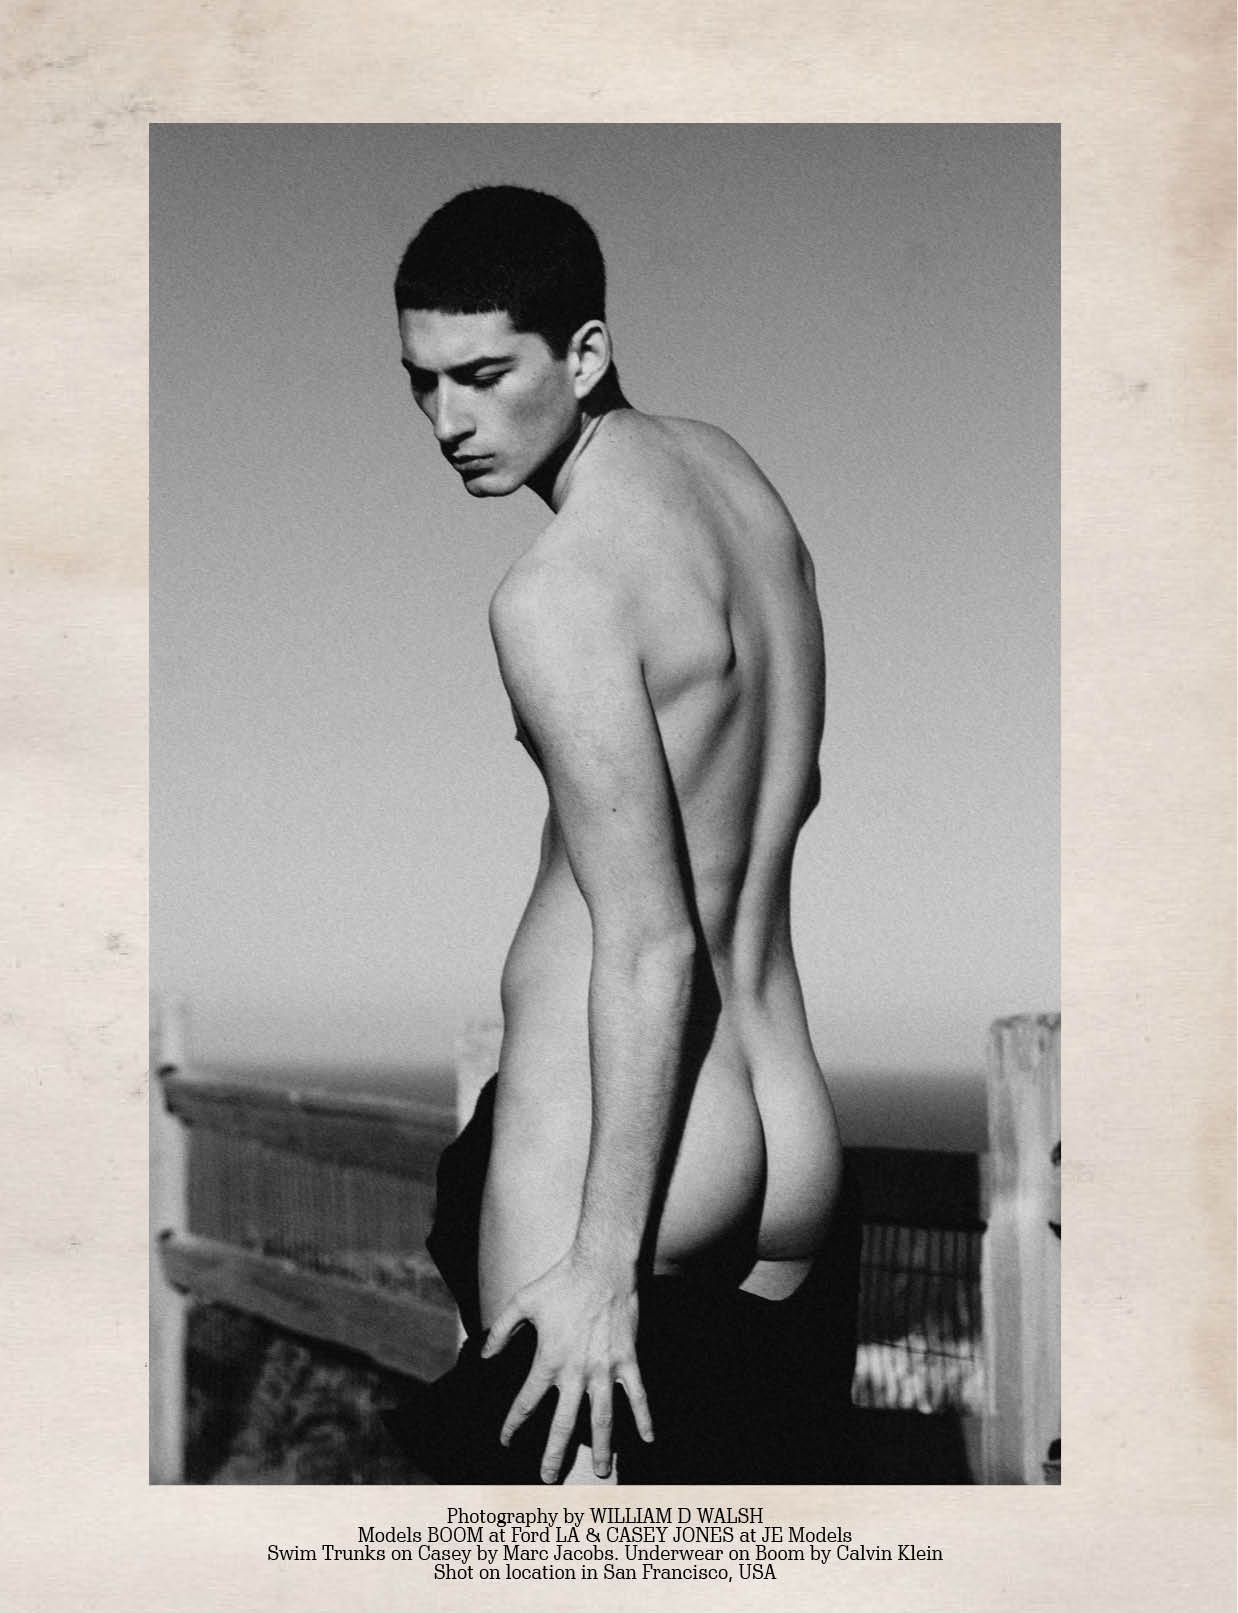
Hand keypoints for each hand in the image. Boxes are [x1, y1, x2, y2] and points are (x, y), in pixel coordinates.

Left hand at [481, 1246, 654, 1482]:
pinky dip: (643, 1417)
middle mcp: (575, 1371)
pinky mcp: (627, 1359)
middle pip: (563, 1423)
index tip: (506, 1441)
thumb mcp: (522, 1302)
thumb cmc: (561, 1281)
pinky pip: (637, 1395)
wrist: (601, 1264)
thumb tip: (484, 1356)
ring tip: (598, 1472)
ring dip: (600, 1447)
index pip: (526, 1402)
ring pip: (602, 1418)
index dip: (513, 1424)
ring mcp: (604, 1368)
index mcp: (548, 1359)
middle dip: (554, 1454)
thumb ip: (501, 1331)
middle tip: (548, 1478)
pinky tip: (647, 1439)